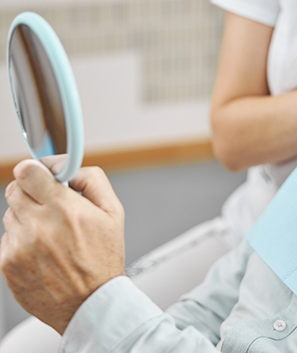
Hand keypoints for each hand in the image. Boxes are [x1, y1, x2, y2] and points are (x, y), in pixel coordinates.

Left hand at [0, 157, 124, 333]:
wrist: (90, 303)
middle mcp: (38, 226)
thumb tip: (66, 165)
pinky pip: (7, 238)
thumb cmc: (103, 258)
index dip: (34, 169)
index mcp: (65, 209)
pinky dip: (21, 240)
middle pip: (14, 189)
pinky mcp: (7, 264)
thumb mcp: (113, 211)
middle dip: (31, 191)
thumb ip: (91, 178)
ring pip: (11, 213)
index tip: (41, 175)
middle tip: (48, 203)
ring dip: (27, 217)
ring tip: (50, 232)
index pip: (28, 171)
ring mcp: (20, 246)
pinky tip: (41, 250)